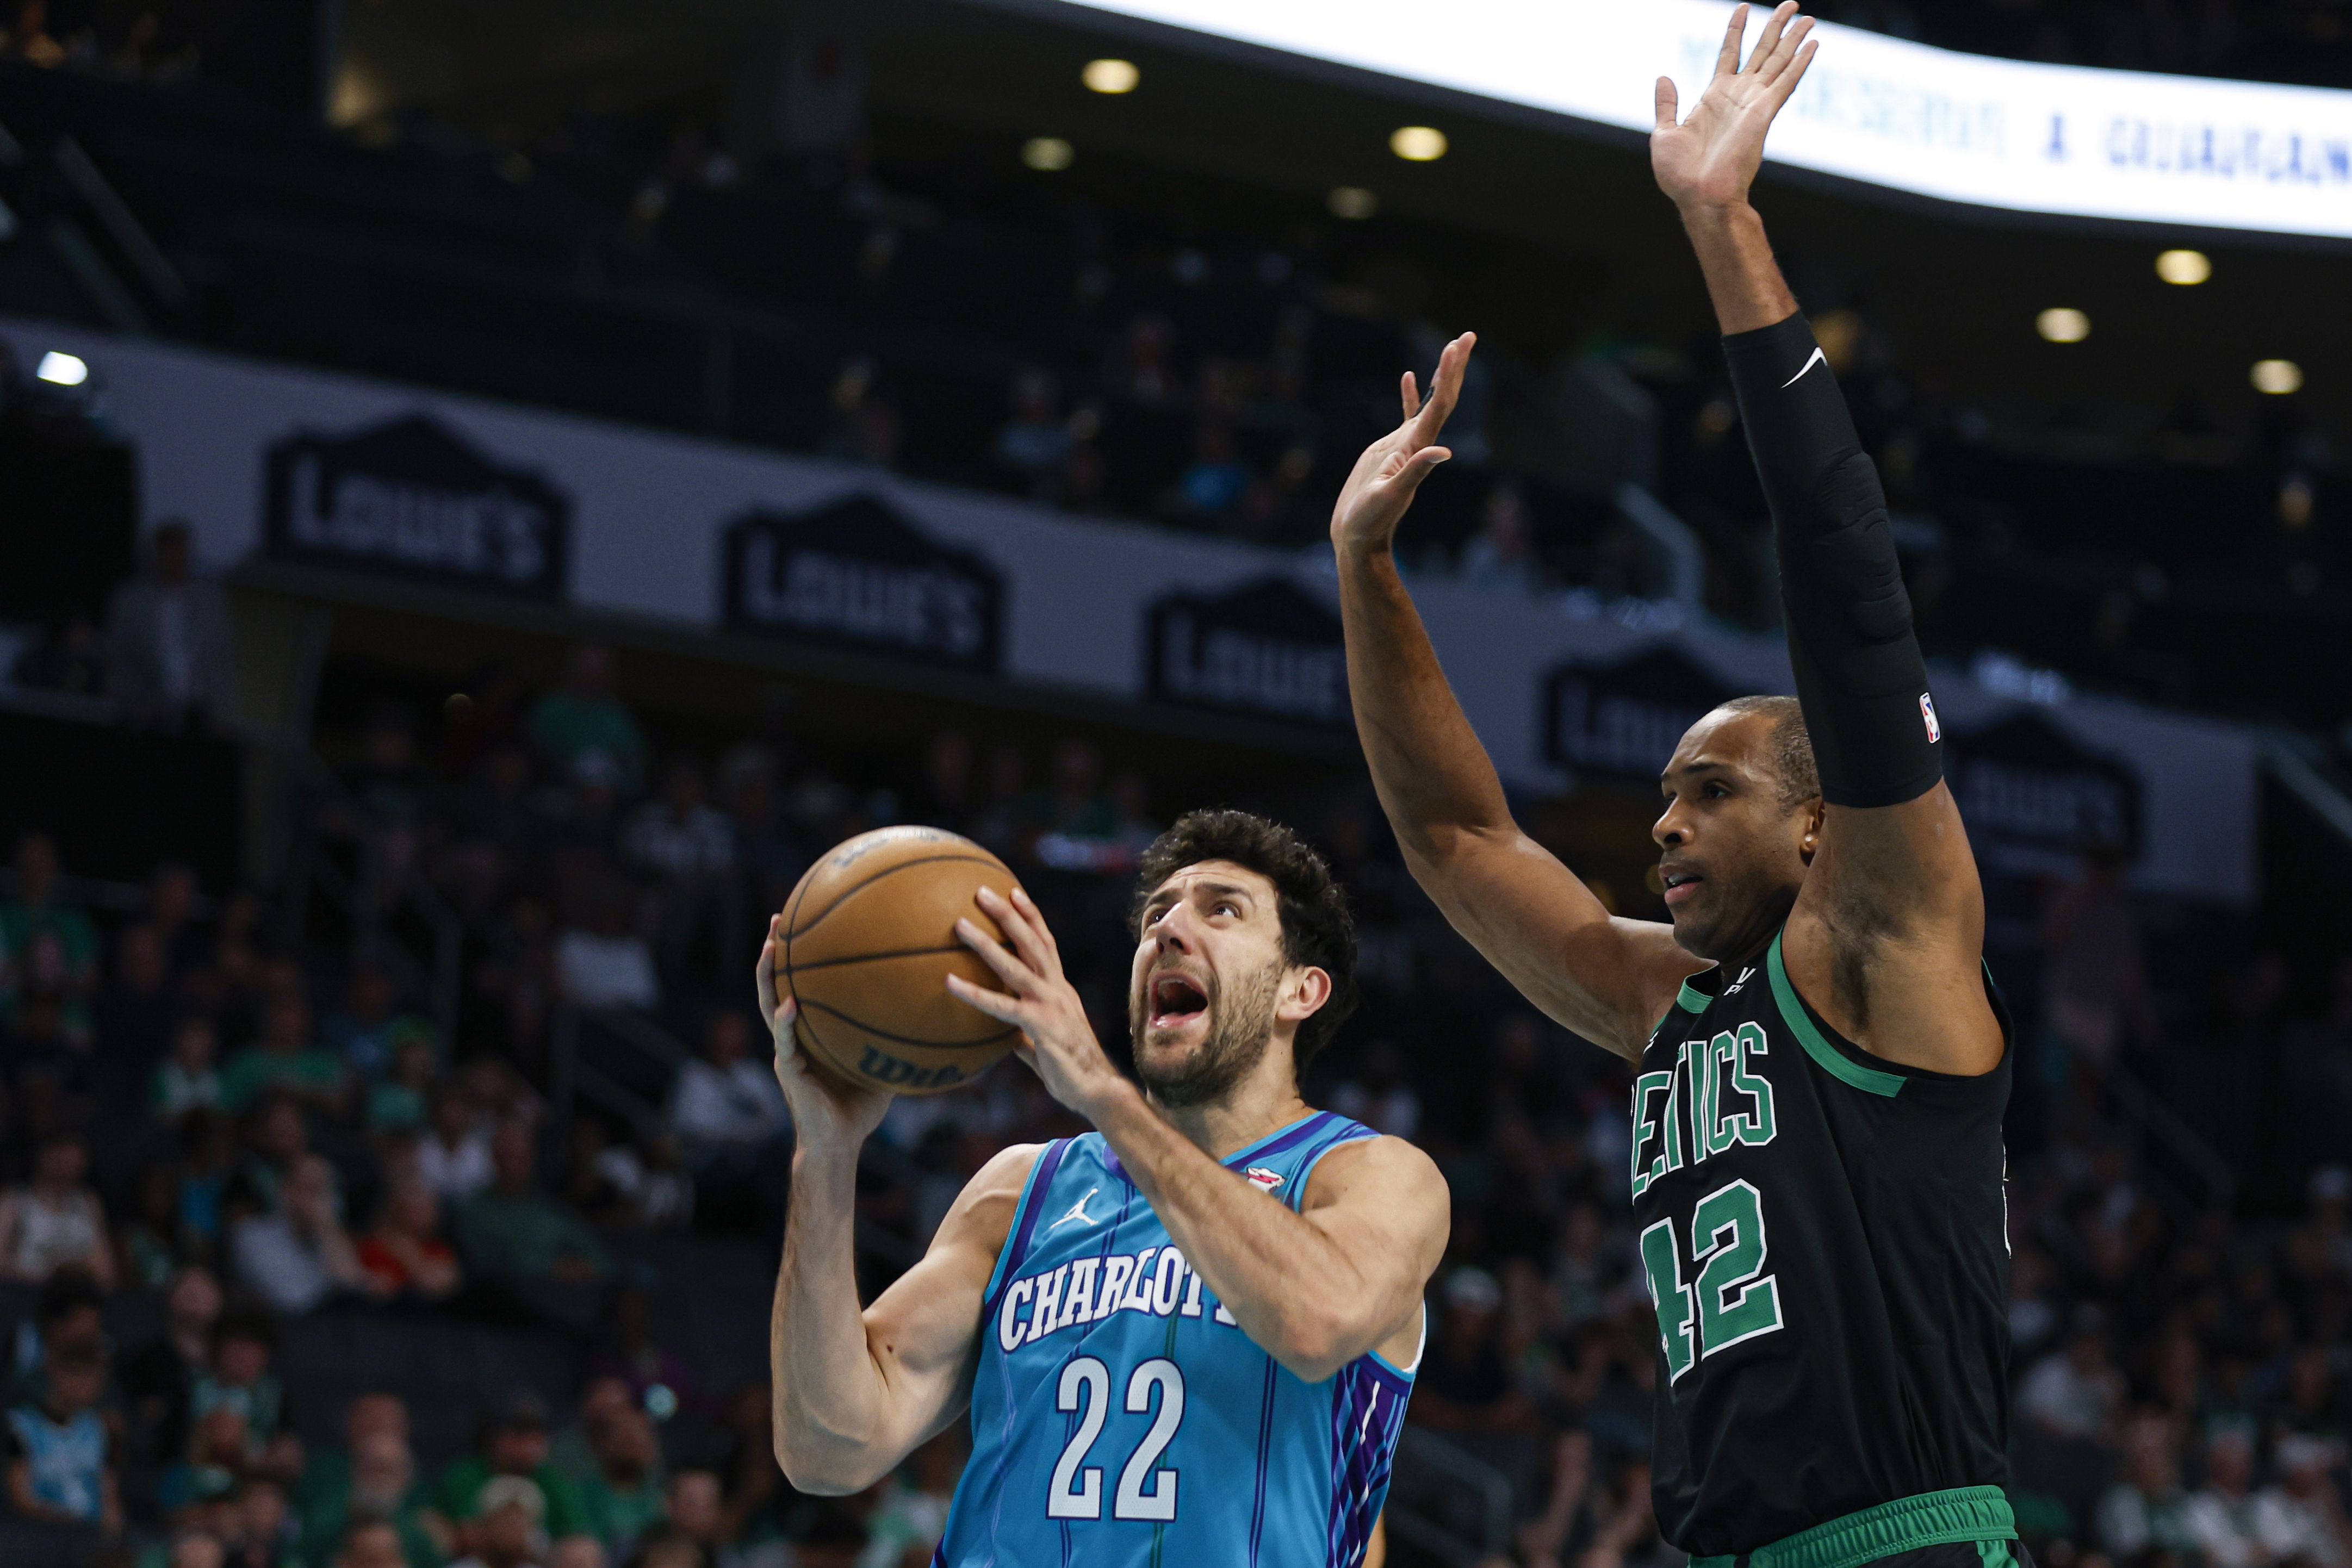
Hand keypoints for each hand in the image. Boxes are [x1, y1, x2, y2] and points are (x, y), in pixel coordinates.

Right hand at [757, 917, 892, 1150]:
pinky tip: (789, 1006)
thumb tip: (935, 1010)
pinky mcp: (788, 1071)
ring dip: (768, 976)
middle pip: (777, 983)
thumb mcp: (883, 1062)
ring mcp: (787, 1051)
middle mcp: (794, 1035)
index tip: (805, 918)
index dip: (799, 954)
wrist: (839, 1144)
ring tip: (773, 947)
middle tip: (778, 918)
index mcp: (811, 1030)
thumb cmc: (860, 1106)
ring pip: (769, 1005)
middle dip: (776, 950)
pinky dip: (785, 1023)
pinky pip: (785, 1042)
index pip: (800, 982)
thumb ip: (896, 1035)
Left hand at [948, 887, 1132, 1123]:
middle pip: (1033, 941)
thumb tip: (1003, 1034)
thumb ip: (1022, 1034)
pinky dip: (975, 992)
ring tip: (959, 923)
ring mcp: (1051, 1004)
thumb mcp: (1043, 1044)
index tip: (1013, 892)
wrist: (1097, 1090)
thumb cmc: (1071, 1070)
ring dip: (986, 942)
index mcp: (1059, 989)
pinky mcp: (1041, 1024)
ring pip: (1016, 964)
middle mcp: (1057, 989)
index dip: (1030, 916)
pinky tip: (949, 982)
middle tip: (981, 890)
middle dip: (1009, 913)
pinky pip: (1003, 1005)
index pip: (1045, 943)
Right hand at [1329, 331, 1475, 556]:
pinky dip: (1410, 395)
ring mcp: (1406, 445)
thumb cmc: (1369, 520)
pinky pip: (1406, 415)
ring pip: (1428, 402)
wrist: (1358, 536)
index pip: (1438, 404)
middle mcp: (1418, 442)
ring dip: (1439, 376)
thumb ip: (1415, 472)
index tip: (1455, 346)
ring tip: (1450, 348)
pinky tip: (1408, 377)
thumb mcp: (1390, 496)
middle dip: (1454, 367)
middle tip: (1467, 336)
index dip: (1448, 374)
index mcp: (1417, 448)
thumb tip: (1443, 451)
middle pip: (1441, 398)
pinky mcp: (1392, 450)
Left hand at [1651, 2, 1815, 215]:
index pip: (1729, 54)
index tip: (1743, 7)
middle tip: (1791, 3)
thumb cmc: (1680, 175)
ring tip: (1808, 16)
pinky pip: (1786, 82)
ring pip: (1778, 62)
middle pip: (1762, 52)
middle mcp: (1738, 97)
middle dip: (1776, 27)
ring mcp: (1753, 104)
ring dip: (1794, 39)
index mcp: (1715, 98)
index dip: (1736, 30)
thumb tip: (1663, 77)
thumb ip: (1666, 104)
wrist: (1698, 197)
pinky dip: (1800, 63)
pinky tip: (1812, 45)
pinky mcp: (1764, 113)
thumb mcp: (1664, 133)